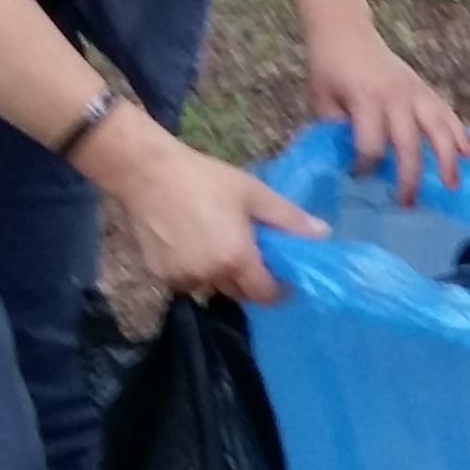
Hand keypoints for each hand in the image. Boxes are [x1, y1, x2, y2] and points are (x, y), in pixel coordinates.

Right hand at [96, 116, 316, 302]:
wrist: (147, 174)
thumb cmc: (204, 179)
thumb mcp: (253, 193)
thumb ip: (289, 218)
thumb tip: (322, 235)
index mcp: (235, 259)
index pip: (265, 294)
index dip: (278, 287)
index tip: (282, 271)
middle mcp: (209, 277)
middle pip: (240, 293)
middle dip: (251, 277)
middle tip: (250, 248)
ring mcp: (182, 279)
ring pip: (213, 286)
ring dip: (221, 273)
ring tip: (217, 238)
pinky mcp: (160, 276)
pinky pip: (189, 281)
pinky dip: (196, 268)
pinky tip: (192, 240)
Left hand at [308, 29, 469, 201]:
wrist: (346, 33)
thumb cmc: (329, 70)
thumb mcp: (321, 103)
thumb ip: (337, 133)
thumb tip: (353, 164)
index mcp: (366, 99)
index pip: (371, 144)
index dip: (364, 166)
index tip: (357, 177)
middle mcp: (396, 96)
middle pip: (409, 142)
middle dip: (409, 175)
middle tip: (407, 203)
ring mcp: (415, 91)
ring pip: (439, 127)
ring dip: (447, 157)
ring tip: (451, 184)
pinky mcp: (425, 89)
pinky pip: (448, 114)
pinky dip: (460, 135)